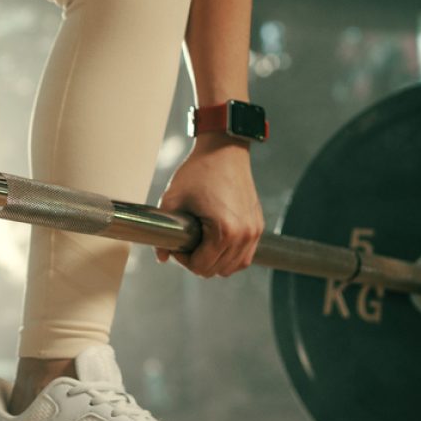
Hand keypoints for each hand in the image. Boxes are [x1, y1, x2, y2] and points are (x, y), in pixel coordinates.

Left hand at [154, 134, 264, 276]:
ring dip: (215, 261)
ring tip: (201, 244)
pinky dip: (230, 256)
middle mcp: (244, 235)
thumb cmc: (198, 171)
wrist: (224, 150)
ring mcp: (254, 231)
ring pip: (233, 267)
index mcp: (224, 232)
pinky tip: (215, 244)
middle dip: (197, 262)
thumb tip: (162, 257)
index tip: (177, 245)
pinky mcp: (258, 226)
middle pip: (217, 270)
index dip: (183, 260)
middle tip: (186, 244)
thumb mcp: (172, 200)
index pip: (202, 267)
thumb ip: (162, 232)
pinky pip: (245, 256)